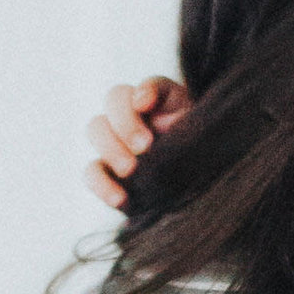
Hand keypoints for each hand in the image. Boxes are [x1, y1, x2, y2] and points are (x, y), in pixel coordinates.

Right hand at [86, 76, 190, 209]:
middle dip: (123, 129)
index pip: (120, 96)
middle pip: (102, 116)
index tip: (145, 108)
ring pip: (95, 138)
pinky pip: (93, 175)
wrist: (201, 163)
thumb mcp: (189, 108)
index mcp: (139, 102)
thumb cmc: (195, 131)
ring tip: (130, 171)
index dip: (129, 104)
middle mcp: (121, 122)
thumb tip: (140, 99)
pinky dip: (102, 186)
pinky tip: (120, 198)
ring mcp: (112, 148)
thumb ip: (164, 95)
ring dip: (110, 152)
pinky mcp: (110, 175)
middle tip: (144, 146)